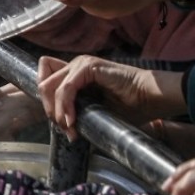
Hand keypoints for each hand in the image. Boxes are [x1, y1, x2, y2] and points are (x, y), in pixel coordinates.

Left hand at [0, 84, 45, 142]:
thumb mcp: (27, 104)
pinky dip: (0, 134)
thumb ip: (16, 116)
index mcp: (6, 90)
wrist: (65, 88)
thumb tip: (6, 132)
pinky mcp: (26, 109)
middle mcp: (8, 93)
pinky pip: (9, 124)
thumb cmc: (48, 97)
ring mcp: (17, 100)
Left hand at [37, 54, 184, 136]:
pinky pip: (66, 88)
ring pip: (50, 87)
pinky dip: (65, 106)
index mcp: (75, 74)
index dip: (48, 104)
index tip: (61, 126)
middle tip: (66, 130)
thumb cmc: (131, 106)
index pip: (45, 82)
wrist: (152, 99)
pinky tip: (73, 121)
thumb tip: (62, 127)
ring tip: (70, 129)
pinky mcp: (88, 67)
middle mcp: (75, 66)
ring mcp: (81, 64)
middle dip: (50, 110)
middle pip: (43, 85)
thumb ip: (78, 112)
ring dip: (57, 111)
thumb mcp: (95, 111)